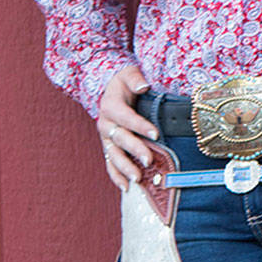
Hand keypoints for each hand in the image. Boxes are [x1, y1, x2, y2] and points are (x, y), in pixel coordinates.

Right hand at [97, 65, 158, 190]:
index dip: (140, 126)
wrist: (111, 89)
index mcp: (111, 106)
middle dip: (135, 150)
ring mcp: (106, 138)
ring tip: (138, 179)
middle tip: (149, 160)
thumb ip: (135, 78)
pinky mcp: (108, 147)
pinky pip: (110, 164)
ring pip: (113, 155)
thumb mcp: (129, 74)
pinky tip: (126, 187)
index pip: (126, 118)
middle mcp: (105, 124)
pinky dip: (116, 176)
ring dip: (125, 168)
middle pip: (120, 139)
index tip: (156, 134)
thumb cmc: (124, 82)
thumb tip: (143, 85)